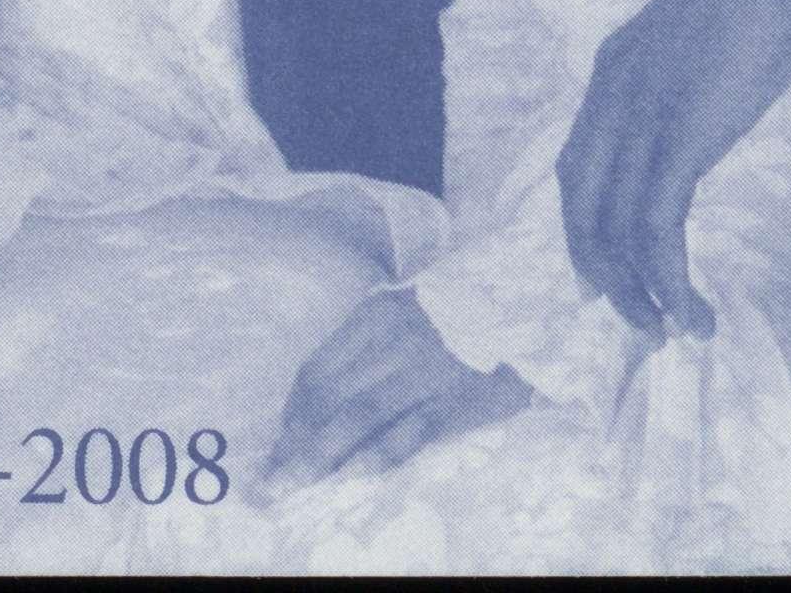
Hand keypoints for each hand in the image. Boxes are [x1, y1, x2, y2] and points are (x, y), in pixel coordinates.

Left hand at [262, 289, 527, 493]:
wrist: (522, 305)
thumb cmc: (456, 309)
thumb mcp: (403, 307)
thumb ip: (365, 342)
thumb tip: (320, 393)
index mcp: (374, 315)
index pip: (317, 370)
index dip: (292, 413)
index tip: (278, 443)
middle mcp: (391, 342)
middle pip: (329, 398)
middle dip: (294, 443)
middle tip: (268, 480)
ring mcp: (423, 373)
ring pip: (359, 417)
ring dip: (320, 455)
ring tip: (292, 484)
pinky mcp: (455, 402)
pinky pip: (408, 432)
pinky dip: (376, 454)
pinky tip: (351, 474)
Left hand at [555, 0, 790, 341]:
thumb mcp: (695, 42)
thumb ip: (679, 82)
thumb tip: (693, 116)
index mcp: (612, 71)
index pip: (575, 168)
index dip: (583, 230)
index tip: (604, 277)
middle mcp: (611, 95)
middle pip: (581, 207)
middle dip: (603, 275)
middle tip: (638, 320)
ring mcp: (642, 115)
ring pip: (616, 231)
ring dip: (641, 294)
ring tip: (676, 329)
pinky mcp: (680, 135)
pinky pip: (657, 229)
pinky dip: (669, 280)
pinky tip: (695, 309)